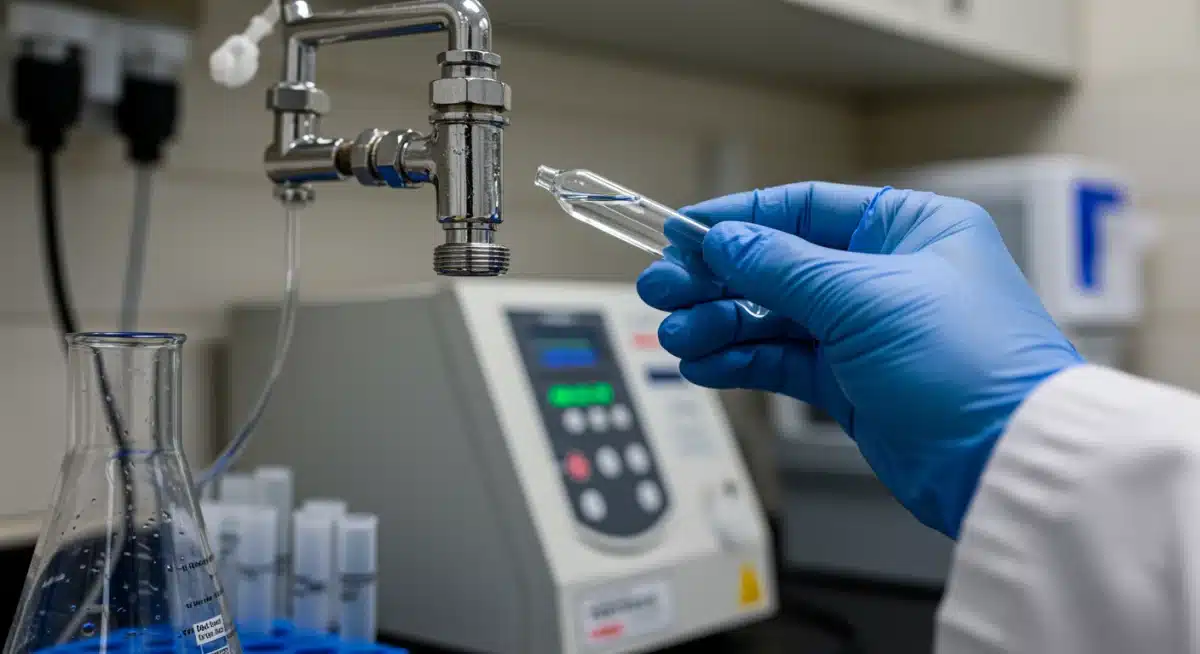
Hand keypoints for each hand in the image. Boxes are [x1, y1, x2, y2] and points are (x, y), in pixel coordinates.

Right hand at [638, 183, 1082, 537]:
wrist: (1005, 464)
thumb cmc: (971, 365)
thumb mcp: (864, 297)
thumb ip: (781, 267)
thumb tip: (724, 241)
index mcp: (910, 229)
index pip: (804, 210)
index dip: (738, 221)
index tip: (682, 233)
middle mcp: (889, 274)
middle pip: (779, 265)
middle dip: (716, 279)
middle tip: (662, 291)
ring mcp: (870, 331)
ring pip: (775, 317)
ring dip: (720, 325)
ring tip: (677, 337)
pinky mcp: (856, 384)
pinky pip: (784, 361)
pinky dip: (742, 361)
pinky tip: (704, 363)